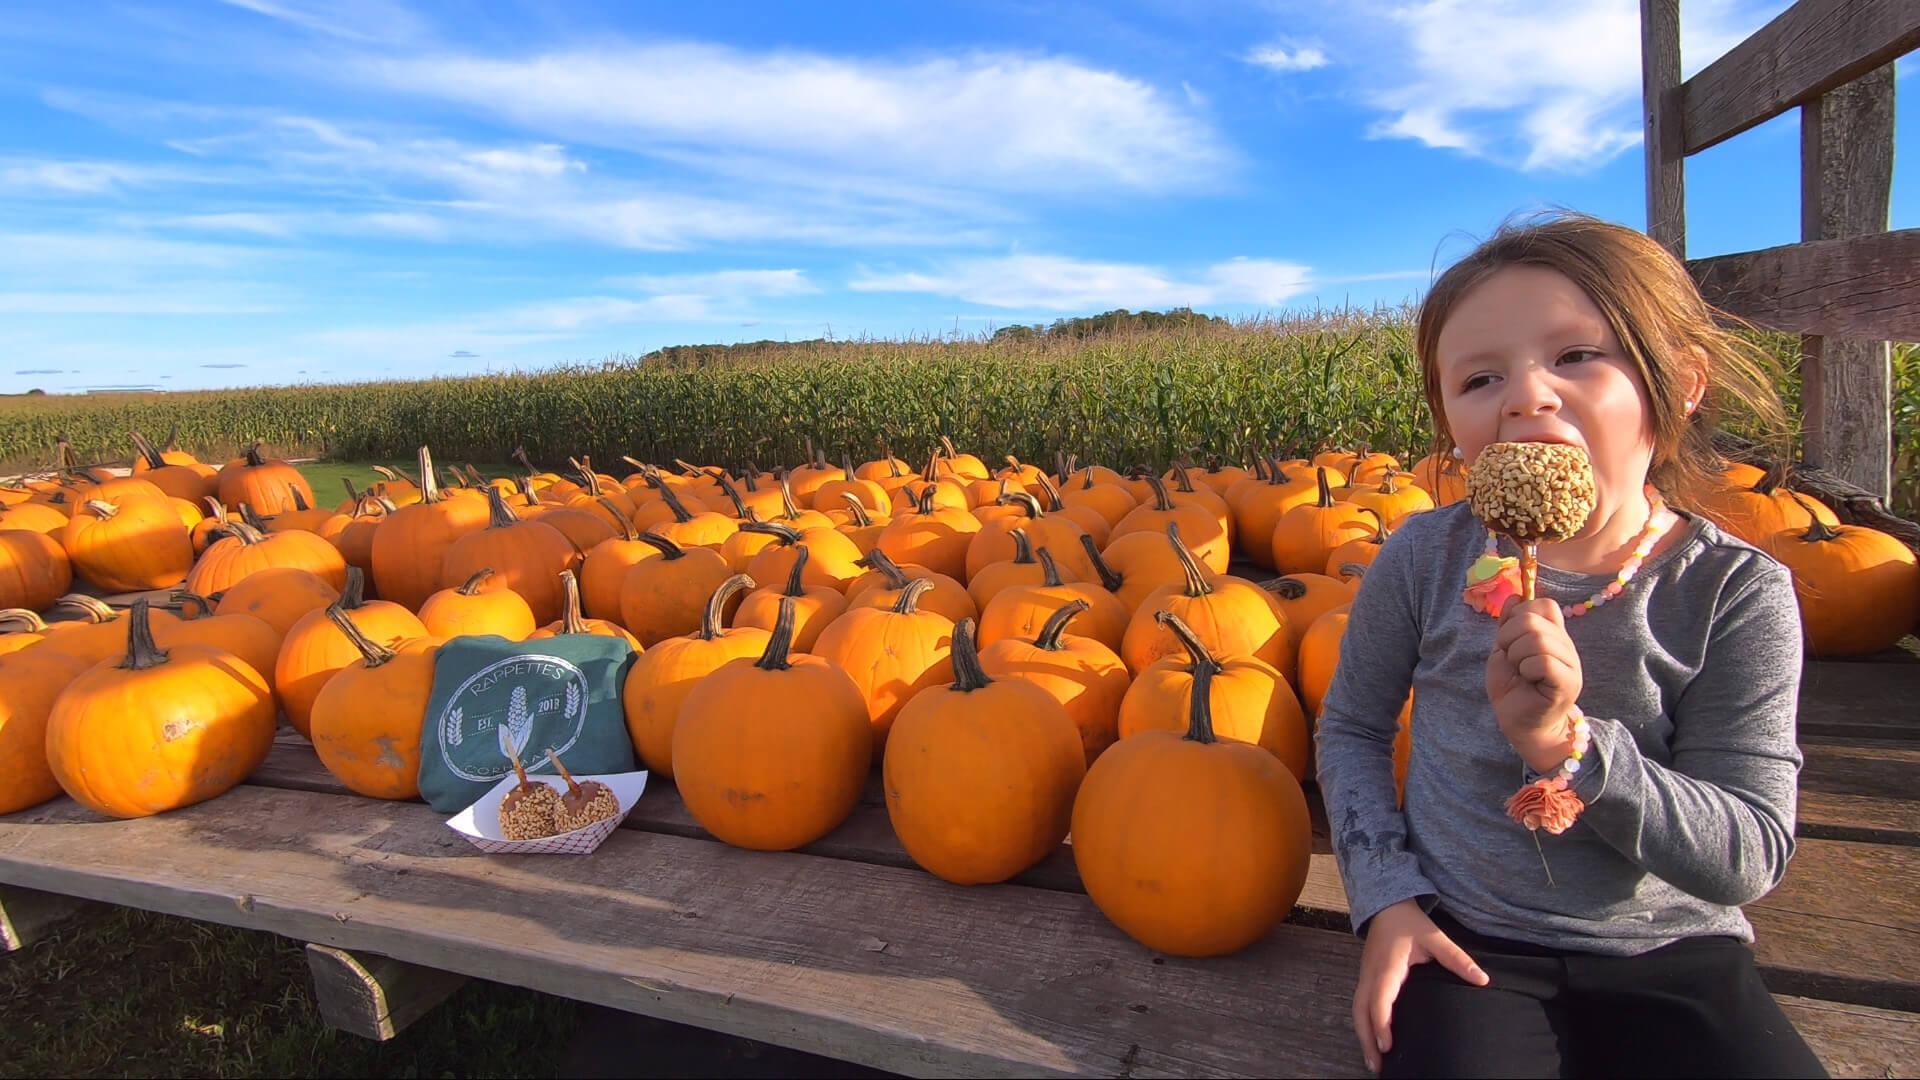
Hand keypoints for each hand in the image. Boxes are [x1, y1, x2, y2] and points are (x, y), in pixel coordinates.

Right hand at [1353, 899, 1489, 1072]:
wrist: (1386, 905)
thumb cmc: (1409, 923)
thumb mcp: (1435, 937)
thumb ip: (1457, 958)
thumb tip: (1482, 979)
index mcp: (1387, 967)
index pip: (1380, 999)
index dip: (1382, 1023)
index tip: (1387, 1045)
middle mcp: (1371, 975)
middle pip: (1361, 1012)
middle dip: (1367, 1040)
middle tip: (1377, 1067)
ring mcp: (1365, 977)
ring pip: (1357, 1011)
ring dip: (1363, 1036)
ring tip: (1374, 1062)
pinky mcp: (1366, 978)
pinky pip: (1360, 1006)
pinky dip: (1364, 1025)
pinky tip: (1372, 1040)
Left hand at [1486, 597, 1583, 770]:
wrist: (1519, 723)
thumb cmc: (1512, 688)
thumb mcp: (1502, 650)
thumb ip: (1508, 624)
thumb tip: (1514, 595)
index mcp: (1553, 634)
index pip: (1544, 604)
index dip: (1519, 614)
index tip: (1509, 638)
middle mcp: (1566, 645)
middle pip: (1534, 619)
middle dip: (1509, 637)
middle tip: (1511, 658)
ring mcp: (1570, 663)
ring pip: (1538, 639)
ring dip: (1516, 656)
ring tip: (1520, 671)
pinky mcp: (1568, 682)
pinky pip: (1544, 661)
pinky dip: (1526, 669)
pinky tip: (1528, 681)